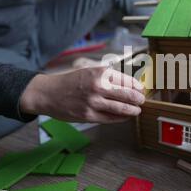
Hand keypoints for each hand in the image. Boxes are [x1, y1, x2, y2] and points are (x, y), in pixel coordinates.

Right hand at [20, 67, 144, 123]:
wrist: (48, 93)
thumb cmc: (71, 82)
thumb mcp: (90, 71)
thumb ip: (108, 77)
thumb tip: (130, 85)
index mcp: (100, 73)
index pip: (127, 81)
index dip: (137, 87)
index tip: (141, 90)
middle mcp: (98, 87)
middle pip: (128, 95)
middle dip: (138, 99)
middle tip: (142, 100)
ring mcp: (94, 103)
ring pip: (122, 108)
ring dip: (133, 110)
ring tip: (137, 110)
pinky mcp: (89, 116)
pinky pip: (111, 118)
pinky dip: (121, 118)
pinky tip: (125, 117)